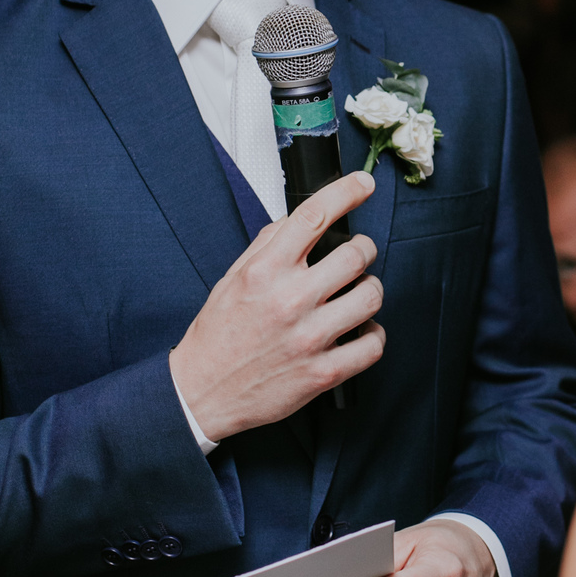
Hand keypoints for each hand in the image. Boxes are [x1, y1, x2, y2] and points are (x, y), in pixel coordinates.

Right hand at [170, 171, 385, 441]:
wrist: (202, 392)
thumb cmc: (218, 335)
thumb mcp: (232, 279)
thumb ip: (266, 245)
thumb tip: (298, 220)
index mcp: (265, 271)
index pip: (314, 216)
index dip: (347, 191)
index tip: (363, 183)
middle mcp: (290, 300)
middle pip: (356, 254)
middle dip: (363, 249)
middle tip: (357, 256)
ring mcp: (310, 338)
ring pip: (372, 296)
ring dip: (369, 290)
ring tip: (356, 294)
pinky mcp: (323, 372)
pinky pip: (373, 343)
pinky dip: (372, 334)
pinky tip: (358, 332)